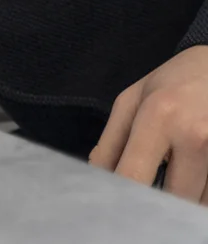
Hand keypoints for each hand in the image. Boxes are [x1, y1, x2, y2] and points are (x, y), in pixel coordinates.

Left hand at [90, 45, 207, 199]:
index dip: (122, 200)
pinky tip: (191, 177)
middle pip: (174, 199)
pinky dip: (201, 195)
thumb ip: (111, 141)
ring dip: (185, 201)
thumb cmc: (172, 83)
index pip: (134, 174)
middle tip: (148, 202)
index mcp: (158, 116)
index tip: (114, 212)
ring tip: (175, 177)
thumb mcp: (132, 100)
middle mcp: (194, 136)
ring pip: (199, 203)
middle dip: (159, 205)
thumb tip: (97, 178)